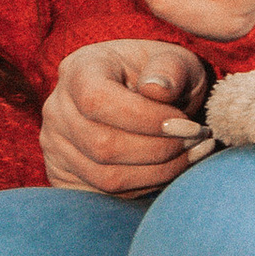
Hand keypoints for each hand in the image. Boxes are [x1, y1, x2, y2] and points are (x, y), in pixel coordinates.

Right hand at [43, 41, 211, 194]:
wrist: (140, 97)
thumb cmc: (159, 76)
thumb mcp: (173, 60)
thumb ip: (170, 68)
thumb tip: (157, 90)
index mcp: (79, 70)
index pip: (97, 100)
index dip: (144, 118)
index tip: (186, 122)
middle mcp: (58, 109)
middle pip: (102, 145)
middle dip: (159, 149)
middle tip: (197, 140)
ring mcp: (57, 145)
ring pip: (106, 177)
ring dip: (159, 172)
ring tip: (192, 154)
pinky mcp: (66, 175)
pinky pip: (107, 195)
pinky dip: (147, 187)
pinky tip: (172, 169)